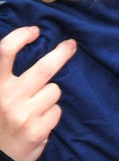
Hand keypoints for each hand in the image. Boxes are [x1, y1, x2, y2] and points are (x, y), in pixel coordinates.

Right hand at [0, 28, 74, 160]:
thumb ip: (8, 78)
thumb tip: (35, 50)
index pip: (5, 51)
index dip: (20, 36)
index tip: (35, 30)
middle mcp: (7, 96)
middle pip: (42, 69)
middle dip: (61, 54)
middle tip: (71, 45)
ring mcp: (23, 113)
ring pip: (54, 91)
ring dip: (52, 95)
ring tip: (38, 107)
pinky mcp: (38, 129)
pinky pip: (57, 111)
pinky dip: (52, 114)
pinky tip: (40, 122)